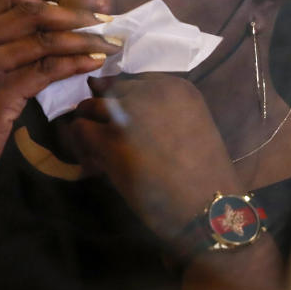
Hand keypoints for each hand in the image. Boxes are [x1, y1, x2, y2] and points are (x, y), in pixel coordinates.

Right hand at [0, 0, 120, 212]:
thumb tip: (28, 47)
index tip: (65, 13)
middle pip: (30, 12)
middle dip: (74, 15)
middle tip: (103, 22)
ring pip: (43, 40)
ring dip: (83, 39)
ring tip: (109, 44)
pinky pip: (45, 71)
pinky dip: (74, 64)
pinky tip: (92, 65)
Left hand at [64, 73, 244, 238]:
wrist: (210, 207)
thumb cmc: (204, 176)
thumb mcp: (189, 127)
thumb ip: (159, 112)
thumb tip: (117, 114)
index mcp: (176, 87)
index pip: (132, 82)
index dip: (122, 103)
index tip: (122, 123)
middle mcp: (150, 92)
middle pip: (108, 91)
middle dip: (103, 114)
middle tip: (105, 140)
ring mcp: (128, 113)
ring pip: (89, 107)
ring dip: (89, 129)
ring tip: (98, 154)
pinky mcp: (110, 138)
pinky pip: (80, 130)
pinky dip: (81, 147)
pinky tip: (95, 166)